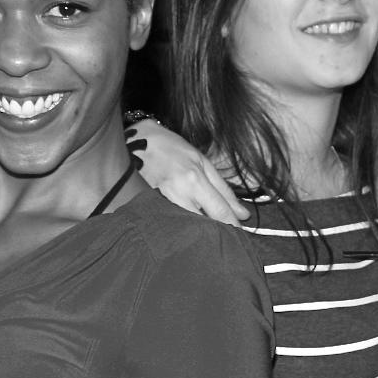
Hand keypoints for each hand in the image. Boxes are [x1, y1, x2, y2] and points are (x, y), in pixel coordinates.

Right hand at [131, 122, 247, 223]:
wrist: (135, 142)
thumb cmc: (169, 147)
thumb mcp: (200, 160)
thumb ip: (222, 188)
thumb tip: (242, 213)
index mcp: (194, 178)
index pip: (220, 210)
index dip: (233, 224)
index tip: (241, 233)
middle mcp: (179, 192)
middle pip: (205, 223)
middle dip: (219, 230)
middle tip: (227, 236)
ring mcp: (163, 202)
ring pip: (189, 226)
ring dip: (201, 230)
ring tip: (207, 231)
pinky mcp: (150, 208)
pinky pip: (173, 223)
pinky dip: (183, 226)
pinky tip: (187, 226)